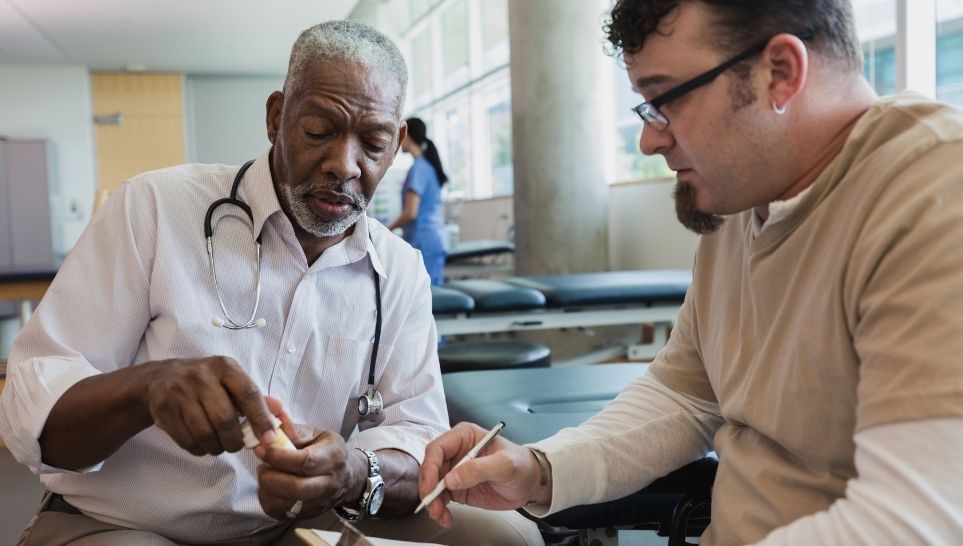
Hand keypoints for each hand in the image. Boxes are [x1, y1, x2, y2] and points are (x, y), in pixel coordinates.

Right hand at [142, 356, 275, 455]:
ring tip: (220, 445)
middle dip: (235, 441)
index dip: (261, 419)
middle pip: (224, 420)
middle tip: (237, 445)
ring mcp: (180, 392)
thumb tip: (279, 412)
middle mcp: (201, 377)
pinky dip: (198, 449)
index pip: (248, 394)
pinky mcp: (163, 408)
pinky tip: (202, 444)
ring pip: (204, 433)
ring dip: (216, 447)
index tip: (269, 438)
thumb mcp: (230, 380)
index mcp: (225, 367)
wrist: (160, 378)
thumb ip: (254, 397)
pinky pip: (186, 440)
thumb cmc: (205, 381)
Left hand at [254, 412, 367, 520]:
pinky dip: (268, 500)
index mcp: (333, 458)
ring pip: (287, 503)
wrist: (349, 478)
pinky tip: (269, 488)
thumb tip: (272, 419)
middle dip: (271, 477)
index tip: (262, 449)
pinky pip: (281, 513)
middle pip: (296, 488)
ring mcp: (319, 502)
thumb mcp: (318, 434)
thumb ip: (294, 430)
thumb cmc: (329, 451)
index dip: (279, 457)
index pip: (305, 462)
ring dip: (267, 489)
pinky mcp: (308, 514)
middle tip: (261, 465)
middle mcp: (329, 483)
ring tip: (265, 474)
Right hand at [419, 422, 543, 526]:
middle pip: (430, 467)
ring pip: (432, 485)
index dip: (430, 467)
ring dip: (432, 501)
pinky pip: (440, 498)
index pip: (438, 448)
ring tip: (440, 515)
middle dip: (428, 487)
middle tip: (433, 504)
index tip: (432, 486)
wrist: (529, 483)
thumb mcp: (505, 465)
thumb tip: (452, 478)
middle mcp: (456, 451)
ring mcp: (455, 470)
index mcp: (464, 436)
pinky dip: (439, 508)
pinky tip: (445, 517)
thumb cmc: (520, 465)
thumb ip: (479, 469)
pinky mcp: (456, 487)